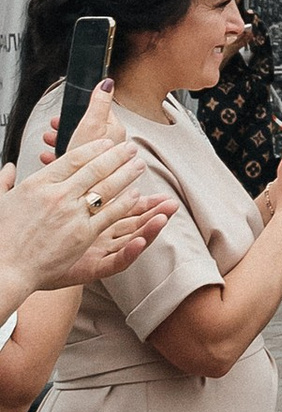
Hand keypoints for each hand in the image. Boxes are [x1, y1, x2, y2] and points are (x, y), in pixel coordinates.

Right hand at [0, 126, 170, 299]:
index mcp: (38, 184)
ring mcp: (72, 214)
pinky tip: (135, 195)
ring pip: (107, 187)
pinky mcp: (83, 234)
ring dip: (126, 174)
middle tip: (130, 149)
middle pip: (95, 168)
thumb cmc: (1, 239)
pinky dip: (124, 202)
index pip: (73, 158)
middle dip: (117, 156)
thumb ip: (5, 181)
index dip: (95, 148)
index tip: (107, 143)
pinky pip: (109, 213)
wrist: (4, 268)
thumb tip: (8, 169)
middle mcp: (58, 195)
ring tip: (138, 165)